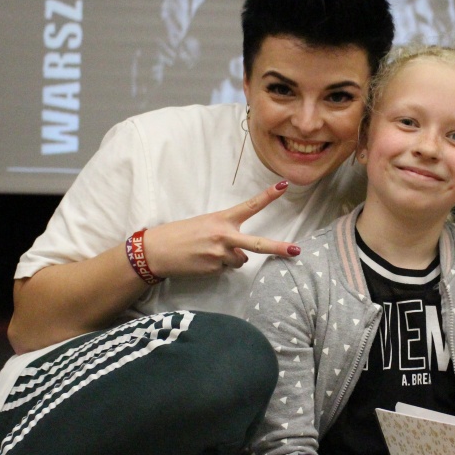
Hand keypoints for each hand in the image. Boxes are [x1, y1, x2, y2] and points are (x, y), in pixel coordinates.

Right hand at [142, 181, 300, 276]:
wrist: (157, 251)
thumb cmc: (181, 234)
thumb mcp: (204, 224)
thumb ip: (227, 233)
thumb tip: (243, 253)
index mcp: (222, 219)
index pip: (250, 206)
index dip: (268, 196)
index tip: (284, 185)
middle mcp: (223, 236)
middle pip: (257, 244)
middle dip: (279, 248)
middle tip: (297, 250)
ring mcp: (219, 254)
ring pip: (240, 261)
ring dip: (231, 259)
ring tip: (209, 252)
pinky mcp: (214, 269)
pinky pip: (226, 269)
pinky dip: (218, 266)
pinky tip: (203, 261)